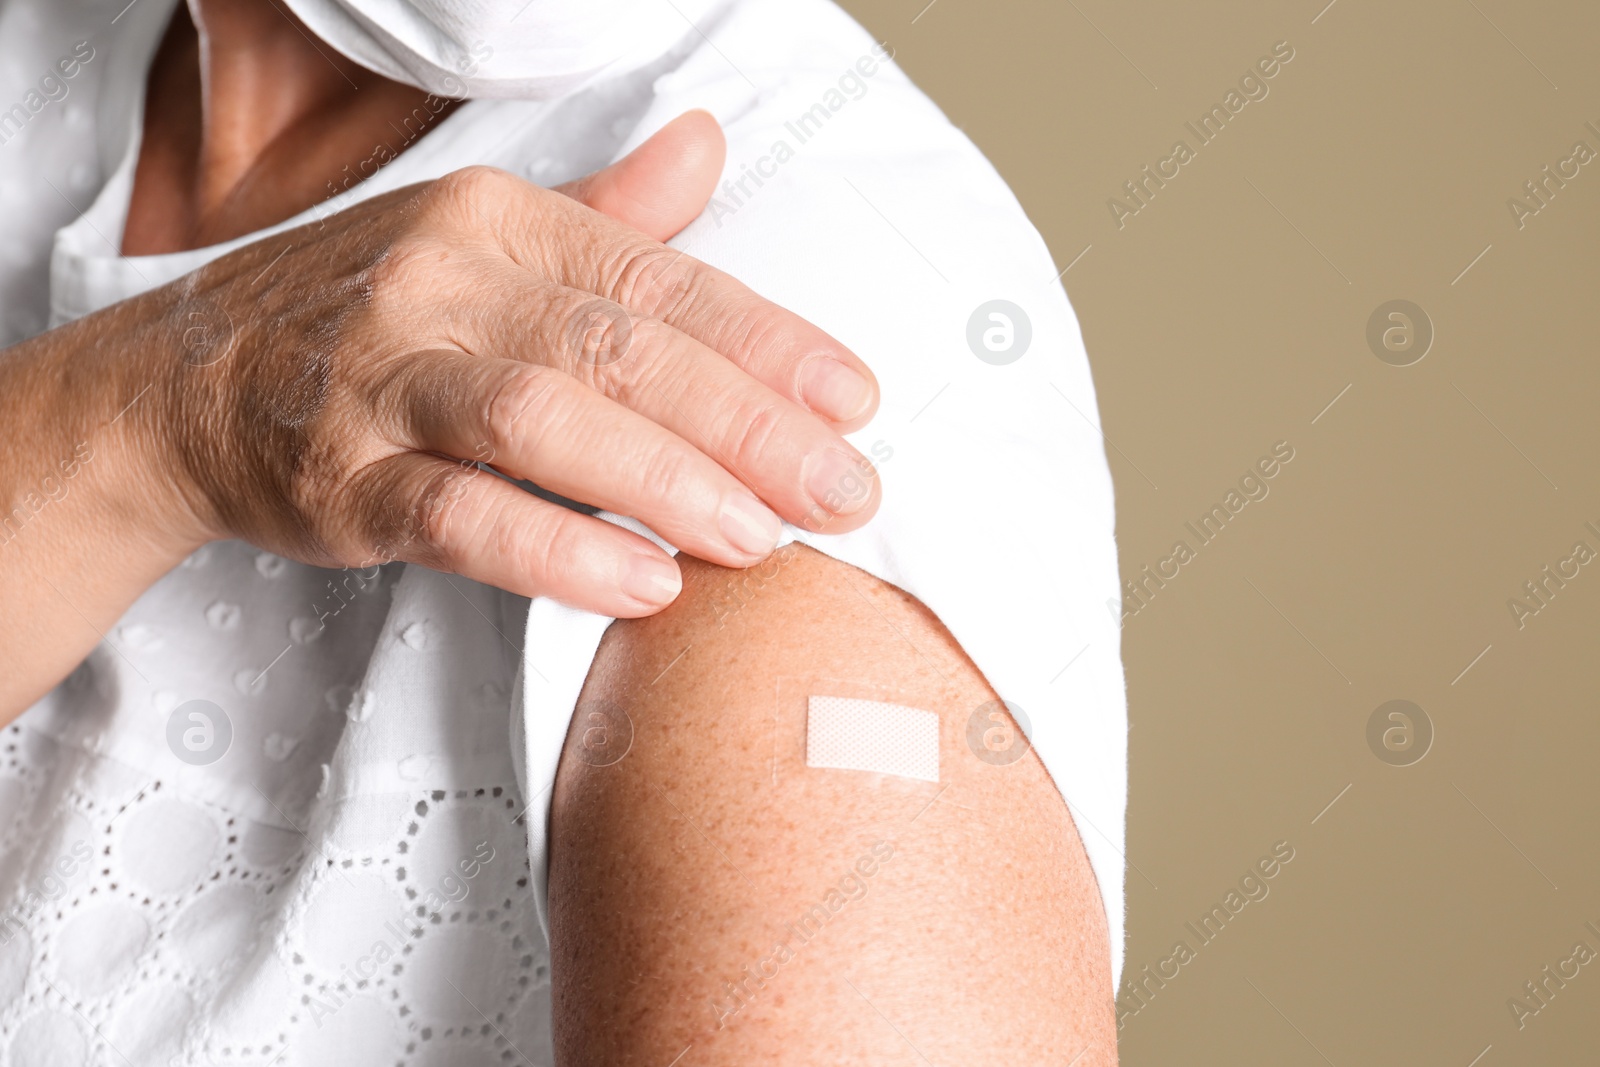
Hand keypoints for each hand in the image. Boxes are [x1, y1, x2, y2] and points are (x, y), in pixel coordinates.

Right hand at [137, 111, 880, 615]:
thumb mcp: (479, 241)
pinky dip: (558, 552)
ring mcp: (383, 381)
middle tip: (839, 490)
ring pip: (544, 422)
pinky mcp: (339, 480)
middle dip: (745, 423)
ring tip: (761, 539)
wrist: (179, 385)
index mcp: (496, 218)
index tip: (852, 401)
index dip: (766, 341)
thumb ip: (606, 216)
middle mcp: (441, 283)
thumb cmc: (361, 317)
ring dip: (666, 483)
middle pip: (619, 348)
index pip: (658, 275)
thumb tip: (706, 148)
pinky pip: (459, 515)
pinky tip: (646, 585)